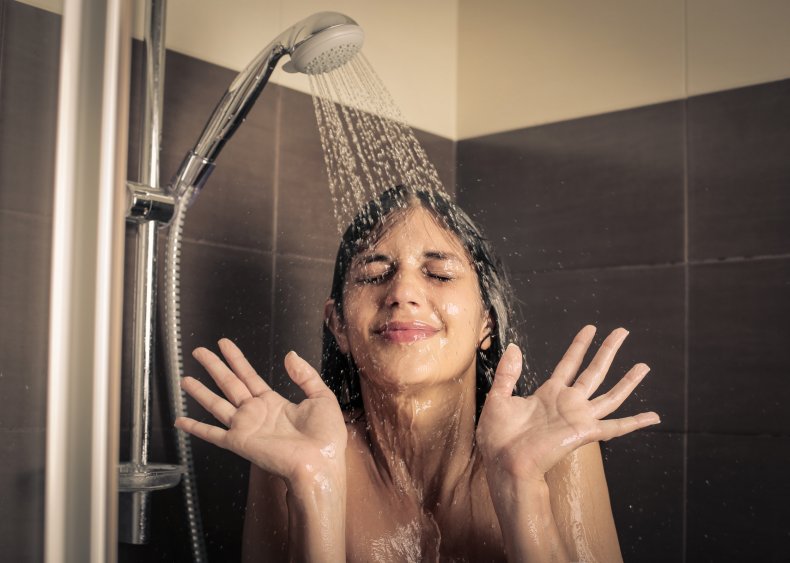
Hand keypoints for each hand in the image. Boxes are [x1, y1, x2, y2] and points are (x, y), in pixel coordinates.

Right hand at [175, 339, 347, 484]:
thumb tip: (290, 355)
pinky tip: (180, 421)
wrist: (320, 464)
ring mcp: (246, 427)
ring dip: (201, 391)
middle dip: (214, 367)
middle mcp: (256, 413)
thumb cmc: (325, 437)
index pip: (250, 376)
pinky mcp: (239, 442)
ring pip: (217, 404)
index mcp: (274, 403)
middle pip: (229, 384)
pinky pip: (212, 434)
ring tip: (185, 378)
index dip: (236, 360)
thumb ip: (305, 375)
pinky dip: (195, 428)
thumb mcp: (321, 398)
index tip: (224, 345)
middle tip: (199, 351)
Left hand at [476, 326, 658, 482]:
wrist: (504, 462)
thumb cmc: (498, 438)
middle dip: (608, 351)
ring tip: (644, 366)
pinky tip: (653, 416)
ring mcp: (578, 417)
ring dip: (628, 381)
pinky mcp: (584, 432)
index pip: (569, 363)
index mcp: (548, 394)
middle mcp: (567, 403)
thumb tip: (514, 347)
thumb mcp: (498, 398)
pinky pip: (616, 427)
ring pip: (610, 395)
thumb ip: (507, 373)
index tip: (591, 329)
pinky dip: (636, 422)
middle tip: (622, 332)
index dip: (580, 345)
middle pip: (594, 371)